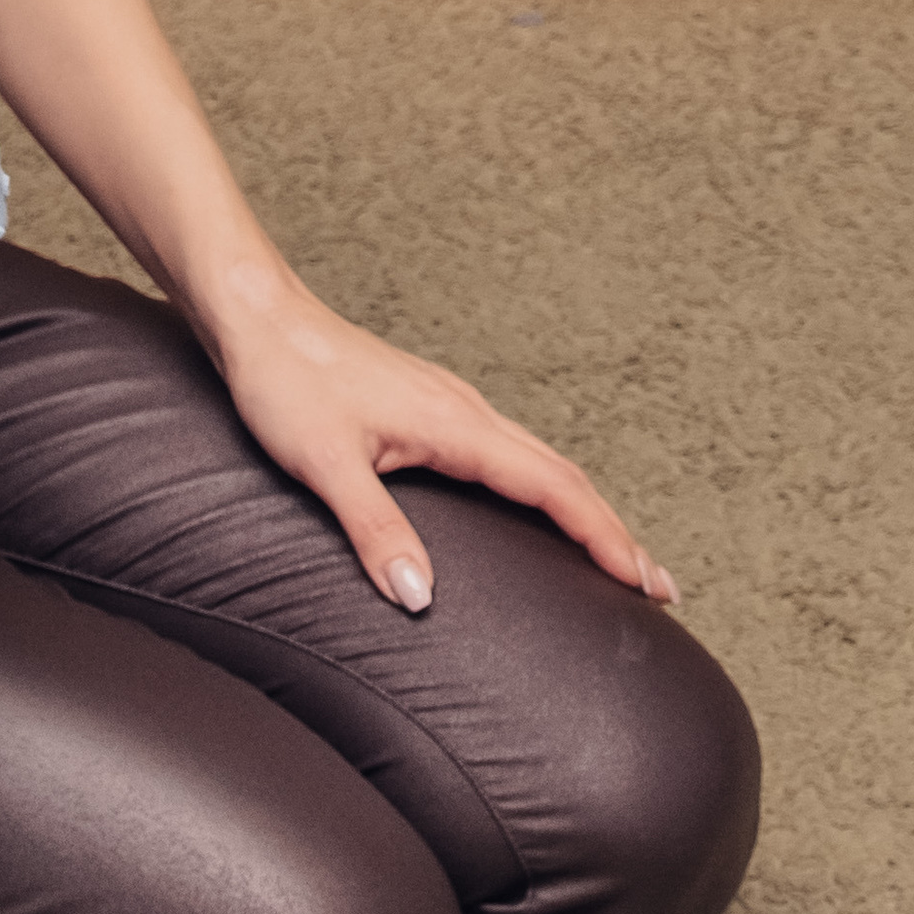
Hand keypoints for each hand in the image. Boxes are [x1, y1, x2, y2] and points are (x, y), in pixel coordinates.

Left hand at [213, 274, 676, 615]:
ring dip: (583, 509)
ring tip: (615, 557)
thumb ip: (373, 529)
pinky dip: (544, 487)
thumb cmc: (284, 380)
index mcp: (454, 423)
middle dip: (613, 531)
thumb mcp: (323, 463)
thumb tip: (420, 600)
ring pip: (538, 460)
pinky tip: (536, 508)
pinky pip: (509, 451)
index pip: (550, 487)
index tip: (645, 581)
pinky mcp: (428, 407)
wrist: (255, 313)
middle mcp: (464, 409)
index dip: (602, 536)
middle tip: (659, 587)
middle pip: (562, 474)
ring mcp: (449, 404)